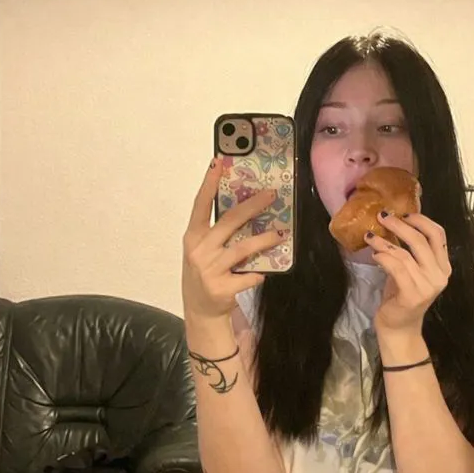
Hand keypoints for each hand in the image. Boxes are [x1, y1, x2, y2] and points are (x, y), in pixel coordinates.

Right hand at [181, 158, 287, 322]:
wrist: (201, 311)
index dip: (209, 183)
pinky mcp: (221, 288)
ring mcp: (209, 270)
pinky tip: (262, 273)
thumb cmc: (206, 273)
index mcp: (193, 236)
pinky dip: (258, 273)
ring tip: (281, 233)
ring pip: (242, 248)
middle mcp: (199, 250)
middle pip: (229, 221)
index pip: (201, 204)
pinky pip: (248, 276)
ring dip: (264, 240)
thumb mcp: (204, 250)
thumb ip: (217, 232)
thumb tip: (247, 207)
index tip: (219, 162)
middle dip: (252, 206)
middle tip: (271, 195)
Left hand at [366, 210, 450, 337]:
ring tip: (370, 236)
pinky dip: (383, 257)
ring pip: (405, 253)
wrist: (399, 327)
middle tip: (382, 217)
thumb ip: (412, 250)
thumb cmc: (402, 295)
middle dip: (399, 225)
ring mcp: (427, 286)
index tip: (403, 213)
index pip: (438, 234)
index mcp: (444, 266)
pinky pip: (396, 267)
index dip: (421, 220)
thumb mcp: (411, 269)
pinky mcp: (412, 295)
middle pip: (421, 240)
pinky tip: (374, 254)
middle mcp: (440, 275)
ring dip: (384, 241)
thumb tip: (395, 221)